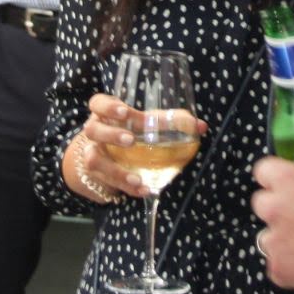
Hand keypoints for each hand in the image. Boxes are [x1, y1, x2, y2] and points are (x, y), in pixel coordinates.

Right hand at [62, 92, 209, 202]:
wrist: (103, 156)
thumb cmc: (129, 131)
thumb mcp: (146, 124)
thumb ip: (171, 122)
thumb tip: (200, 126)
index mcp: (105, 114)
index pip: (98, 103)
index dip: (109, 107)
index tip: (126, 112)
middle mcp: (95, 132)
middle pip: (93, 130)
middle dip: (111, 135)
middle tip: (131, 140)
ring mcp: (92, 153)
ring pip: (94, 159)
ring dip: (116, 171)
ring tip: (137, 179)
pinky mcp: (96, 174)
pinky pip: (107, 181)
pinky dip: (125, 187)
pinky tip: (142, 190)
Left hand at [250, 158, 293, 293]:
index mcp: (288, 179)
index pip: (264, 170)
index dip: (277, 178)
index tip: (290, 185)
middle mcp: (273, 207)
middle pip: (262, 204)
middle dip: (278, 210)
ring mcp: (274, 241)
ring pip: (268, 239)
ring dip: (283, 241)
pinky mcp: (279, 269)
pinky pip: (278, 268)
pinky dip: (291, 269)